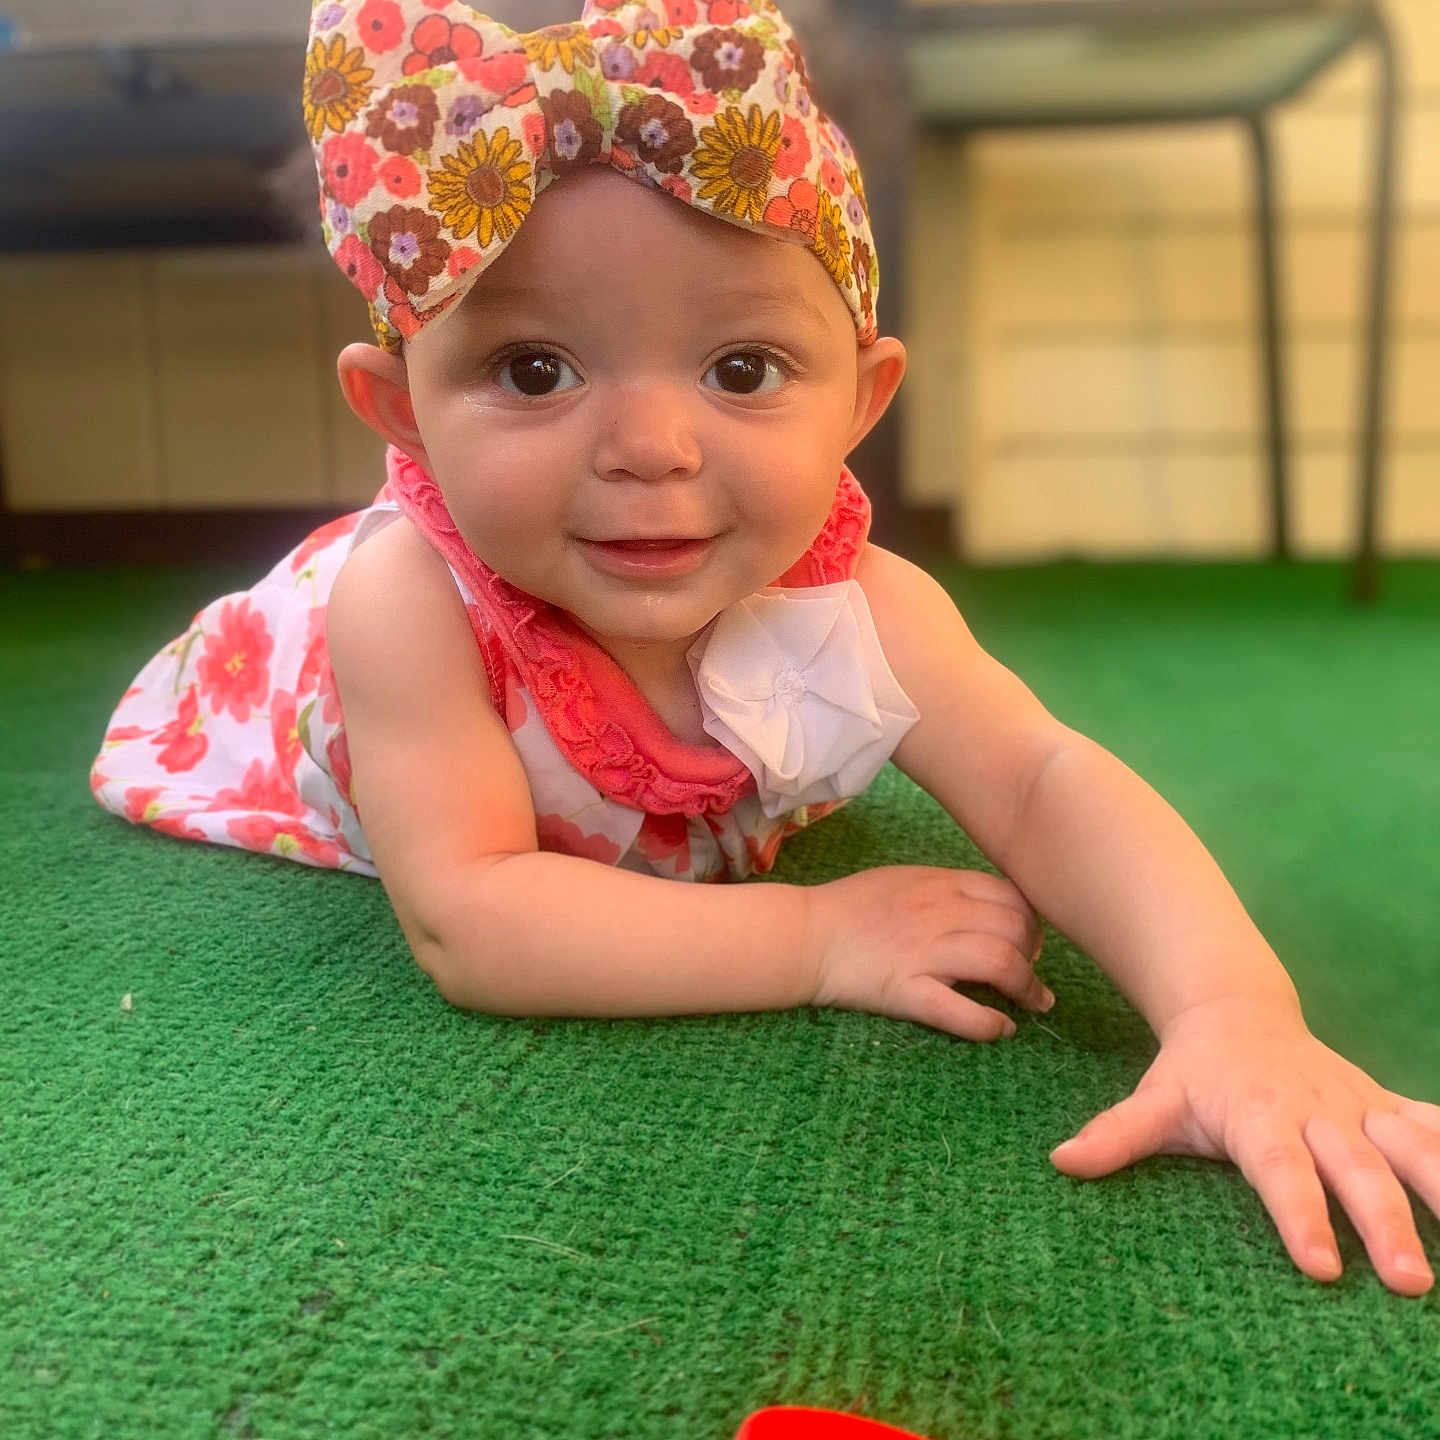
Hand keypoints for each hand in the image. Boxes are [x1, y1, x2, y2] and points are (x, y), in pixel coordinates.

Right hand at [809, 865, 1052, 1040]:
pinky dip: (991, 1025)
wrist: (805, 935)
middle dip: (1036, 953)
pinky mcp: (907, 992)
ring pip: (1000, 963)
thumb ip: (948, 889)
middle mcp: (940, 914)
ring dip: (1028, 987)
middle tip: (1032, 972)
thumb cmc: (851, 905)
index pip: (1011, 896)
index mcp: (940, 884)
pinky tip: (1001, 1029)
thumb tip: (990, 908)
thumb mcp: (905, 878)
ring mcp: (925, 954)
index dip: (1033, 920)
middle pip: (1015, 929)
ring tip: (1034, 1002)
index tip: (1032, 940)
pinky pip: (961, 1012)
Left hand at [1049, 995, 1439, 1294]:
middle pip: (1354, 1169)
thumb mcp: (1155, 1098)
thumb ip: (1116, 1134)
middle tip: (1407, 1281)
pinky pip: (1437, 1125)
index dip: (1298, 1214)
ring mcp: (1359, 1108)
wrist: (1235, 1011)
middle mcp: (1315, 1112)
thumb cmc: (1194, 1072)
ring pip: (1410, 1147)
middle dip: (1383, 1223)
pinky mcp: (1389, 1106)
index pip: (1279, 1169)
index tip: (1319, 1268)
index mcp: (1257, 1115)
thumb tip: (1061, 1160)